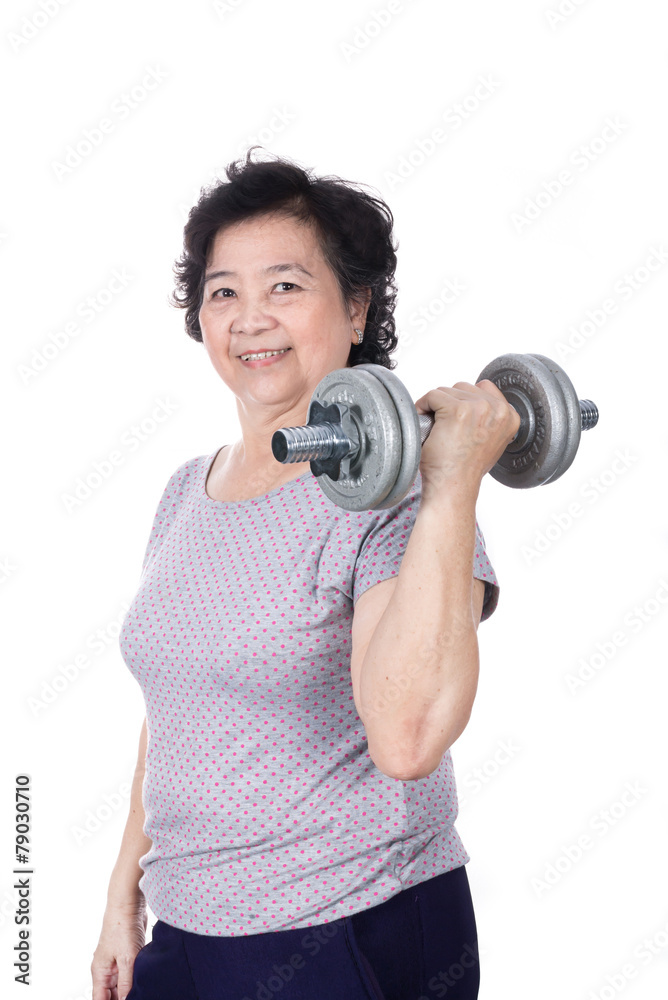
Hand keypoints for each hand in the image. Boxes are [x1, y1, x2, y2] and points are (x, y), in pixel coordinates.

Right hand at [91, 900, 147, 999]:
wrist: (129, 902)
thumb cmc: (122, 925)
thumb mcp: (126, 958)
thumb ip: (127, 983)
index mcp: (100, 973)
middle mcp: (107, 969)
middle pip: (113, 995)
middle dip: (124, 998)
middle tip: (140, 996)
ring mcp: (119, 962)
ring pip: (124, 984)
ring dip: (133, 989)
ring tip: (144, 991)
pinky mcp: (130, 954)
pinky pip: (133, 973)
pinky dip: (138, 978)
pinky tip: (147, 982)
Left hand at [414, 379, 520, 497]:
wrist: (453, 486)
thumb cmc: (464, 469)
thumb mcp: (489, 442)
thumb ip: (488, 420)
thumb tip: (474, 405)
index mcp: (510, 416)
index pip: (484, 388)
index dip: (465, 403)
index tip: (457, 420)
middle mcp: (498, 409)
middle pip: (464, 388)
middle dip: (450, 404)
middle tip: (444, 428)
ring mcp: (478, 408)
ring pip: (447, 391)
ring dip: (436, 406)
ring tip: (436, 429)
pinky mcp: (457, 409)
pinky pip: (433, 395)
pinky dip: (423, 407)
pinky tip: (426, 426)